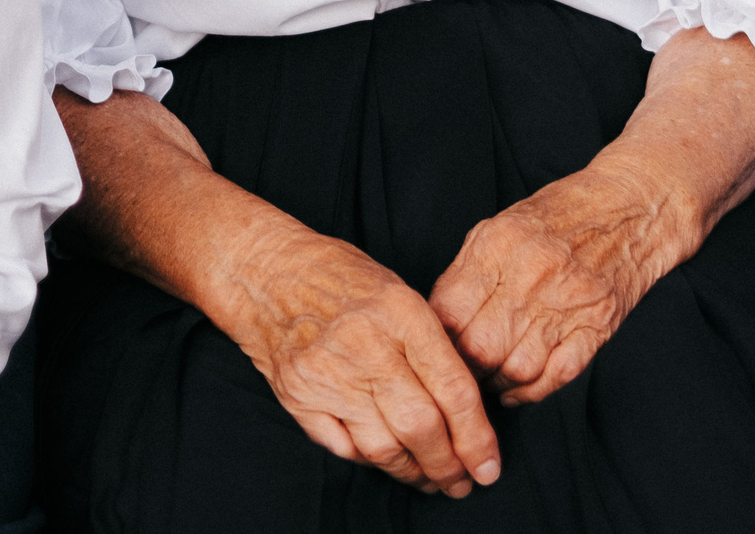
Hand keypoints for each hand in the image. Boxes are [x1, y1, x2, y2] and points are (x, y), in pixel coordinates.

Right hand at [214, 218, 501, 495]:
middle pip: (421, 427)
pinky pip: (346, 449)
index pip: (453, 389)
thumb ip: (430, 343)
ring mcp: (328, 376)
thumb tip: (467, 406)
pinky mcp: (300, 399)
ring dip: (414, 473)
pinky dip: (373, 462)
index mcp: (400, 312)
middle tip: (463, 483)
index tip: (489, 466)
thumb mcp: (398, 290)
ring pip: (384, 448)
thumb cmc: (339, 276)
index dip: (477, 438)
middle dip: (449, 466)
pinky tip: (390, 461)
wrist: (266, 272)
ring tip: (432, 480)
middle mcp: (365, 346)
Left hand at [429, 156, 694, 405]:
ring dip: (498, 384)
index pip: (448, 312)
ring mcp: (567, 301)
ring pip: (516, 369)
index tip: (437, 349)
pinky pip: (558, 374)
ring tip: (491, 379)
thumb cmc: (561, 215)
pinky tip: (519, 388)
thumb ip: (468, 270)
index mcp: (498, 244)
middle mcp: (531, 273)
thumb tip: (437, 318)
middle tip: (463, 372)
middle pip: (479, 348)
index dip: (437, 340)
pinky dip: (533, 391)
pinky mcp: (598, 324)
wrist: (631, 204)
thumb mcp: (501, 225)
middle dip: (465, 369)